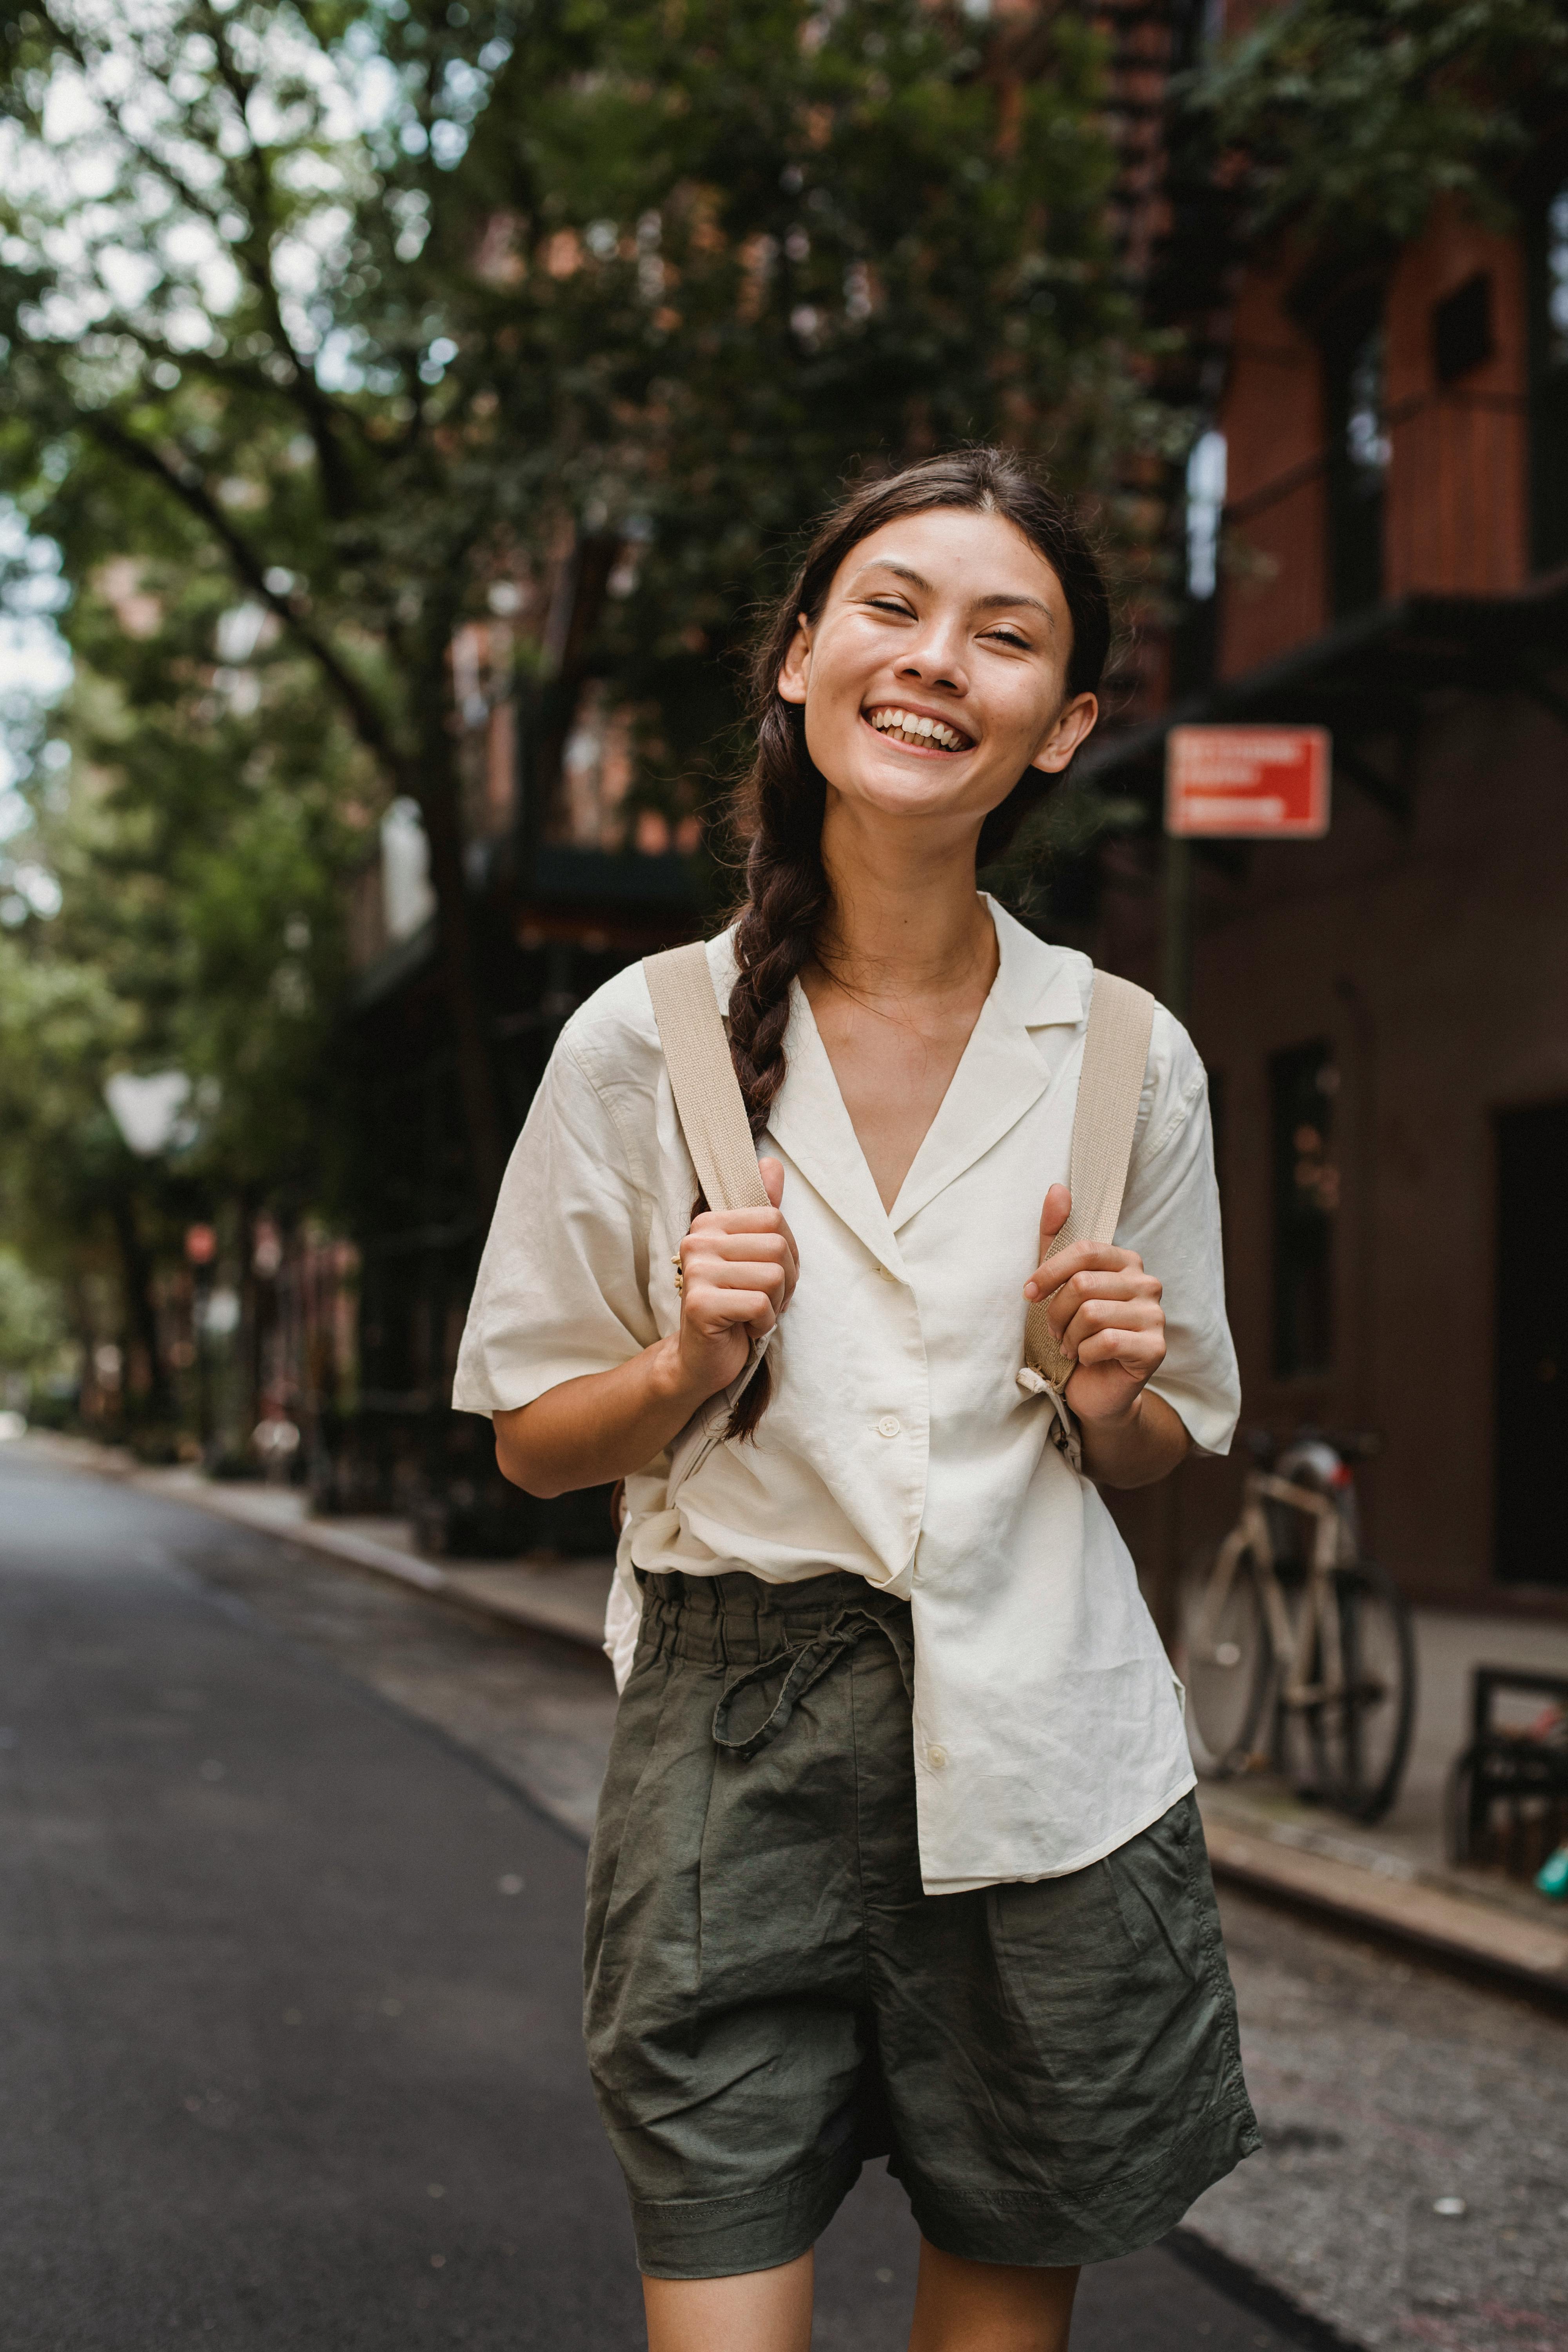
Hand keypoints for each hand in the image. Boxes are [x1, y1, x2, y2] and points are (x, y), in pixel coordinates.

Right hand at [673, 1158, 798, 1398]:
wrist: (700, 1358)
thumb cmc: (732, 1305)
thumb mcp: (751, 1255)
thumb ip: (761, 1210)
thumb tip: (771, 1164)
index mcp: (709, 1224)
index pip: (774, 1219)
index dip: (787, 1253)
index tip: (768, 1277)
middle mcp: (697, 1241)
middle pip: (777, 1246)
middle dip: (785, 1282)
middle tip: (764, 1300)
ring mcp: (696, 1272)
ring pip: (773, 1276)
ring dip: (774, 1304)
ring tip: (751, 1314)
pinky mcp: (700, 1305)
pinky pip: (759, 1305)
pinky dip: (763, 1323)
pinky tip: (743, 1328)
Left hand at [1023, 1182, 1166, 1426]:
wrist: (1096, 1389)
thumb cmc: (1076, 1333)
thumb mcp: (1058, 1284)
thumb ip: (1055, 1238)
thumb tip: (1057, 1188)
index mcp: (1126, 1262)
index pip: (1083, 1251)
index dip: (1048, 1272)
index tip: (1028, 1294)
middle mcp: (1147, 1283)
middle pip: (1083, 1284)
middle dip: (1056, 1313)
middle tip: (1054, 1331)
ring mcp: (1156, 1316)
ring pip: (1092, 1314)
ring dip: (1069, 1336)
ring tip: (1070, 1346)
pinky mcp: (1156, 1348)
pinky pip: (1105, 1341)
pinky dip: (1084, 1354)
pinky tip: (1086, 1359)